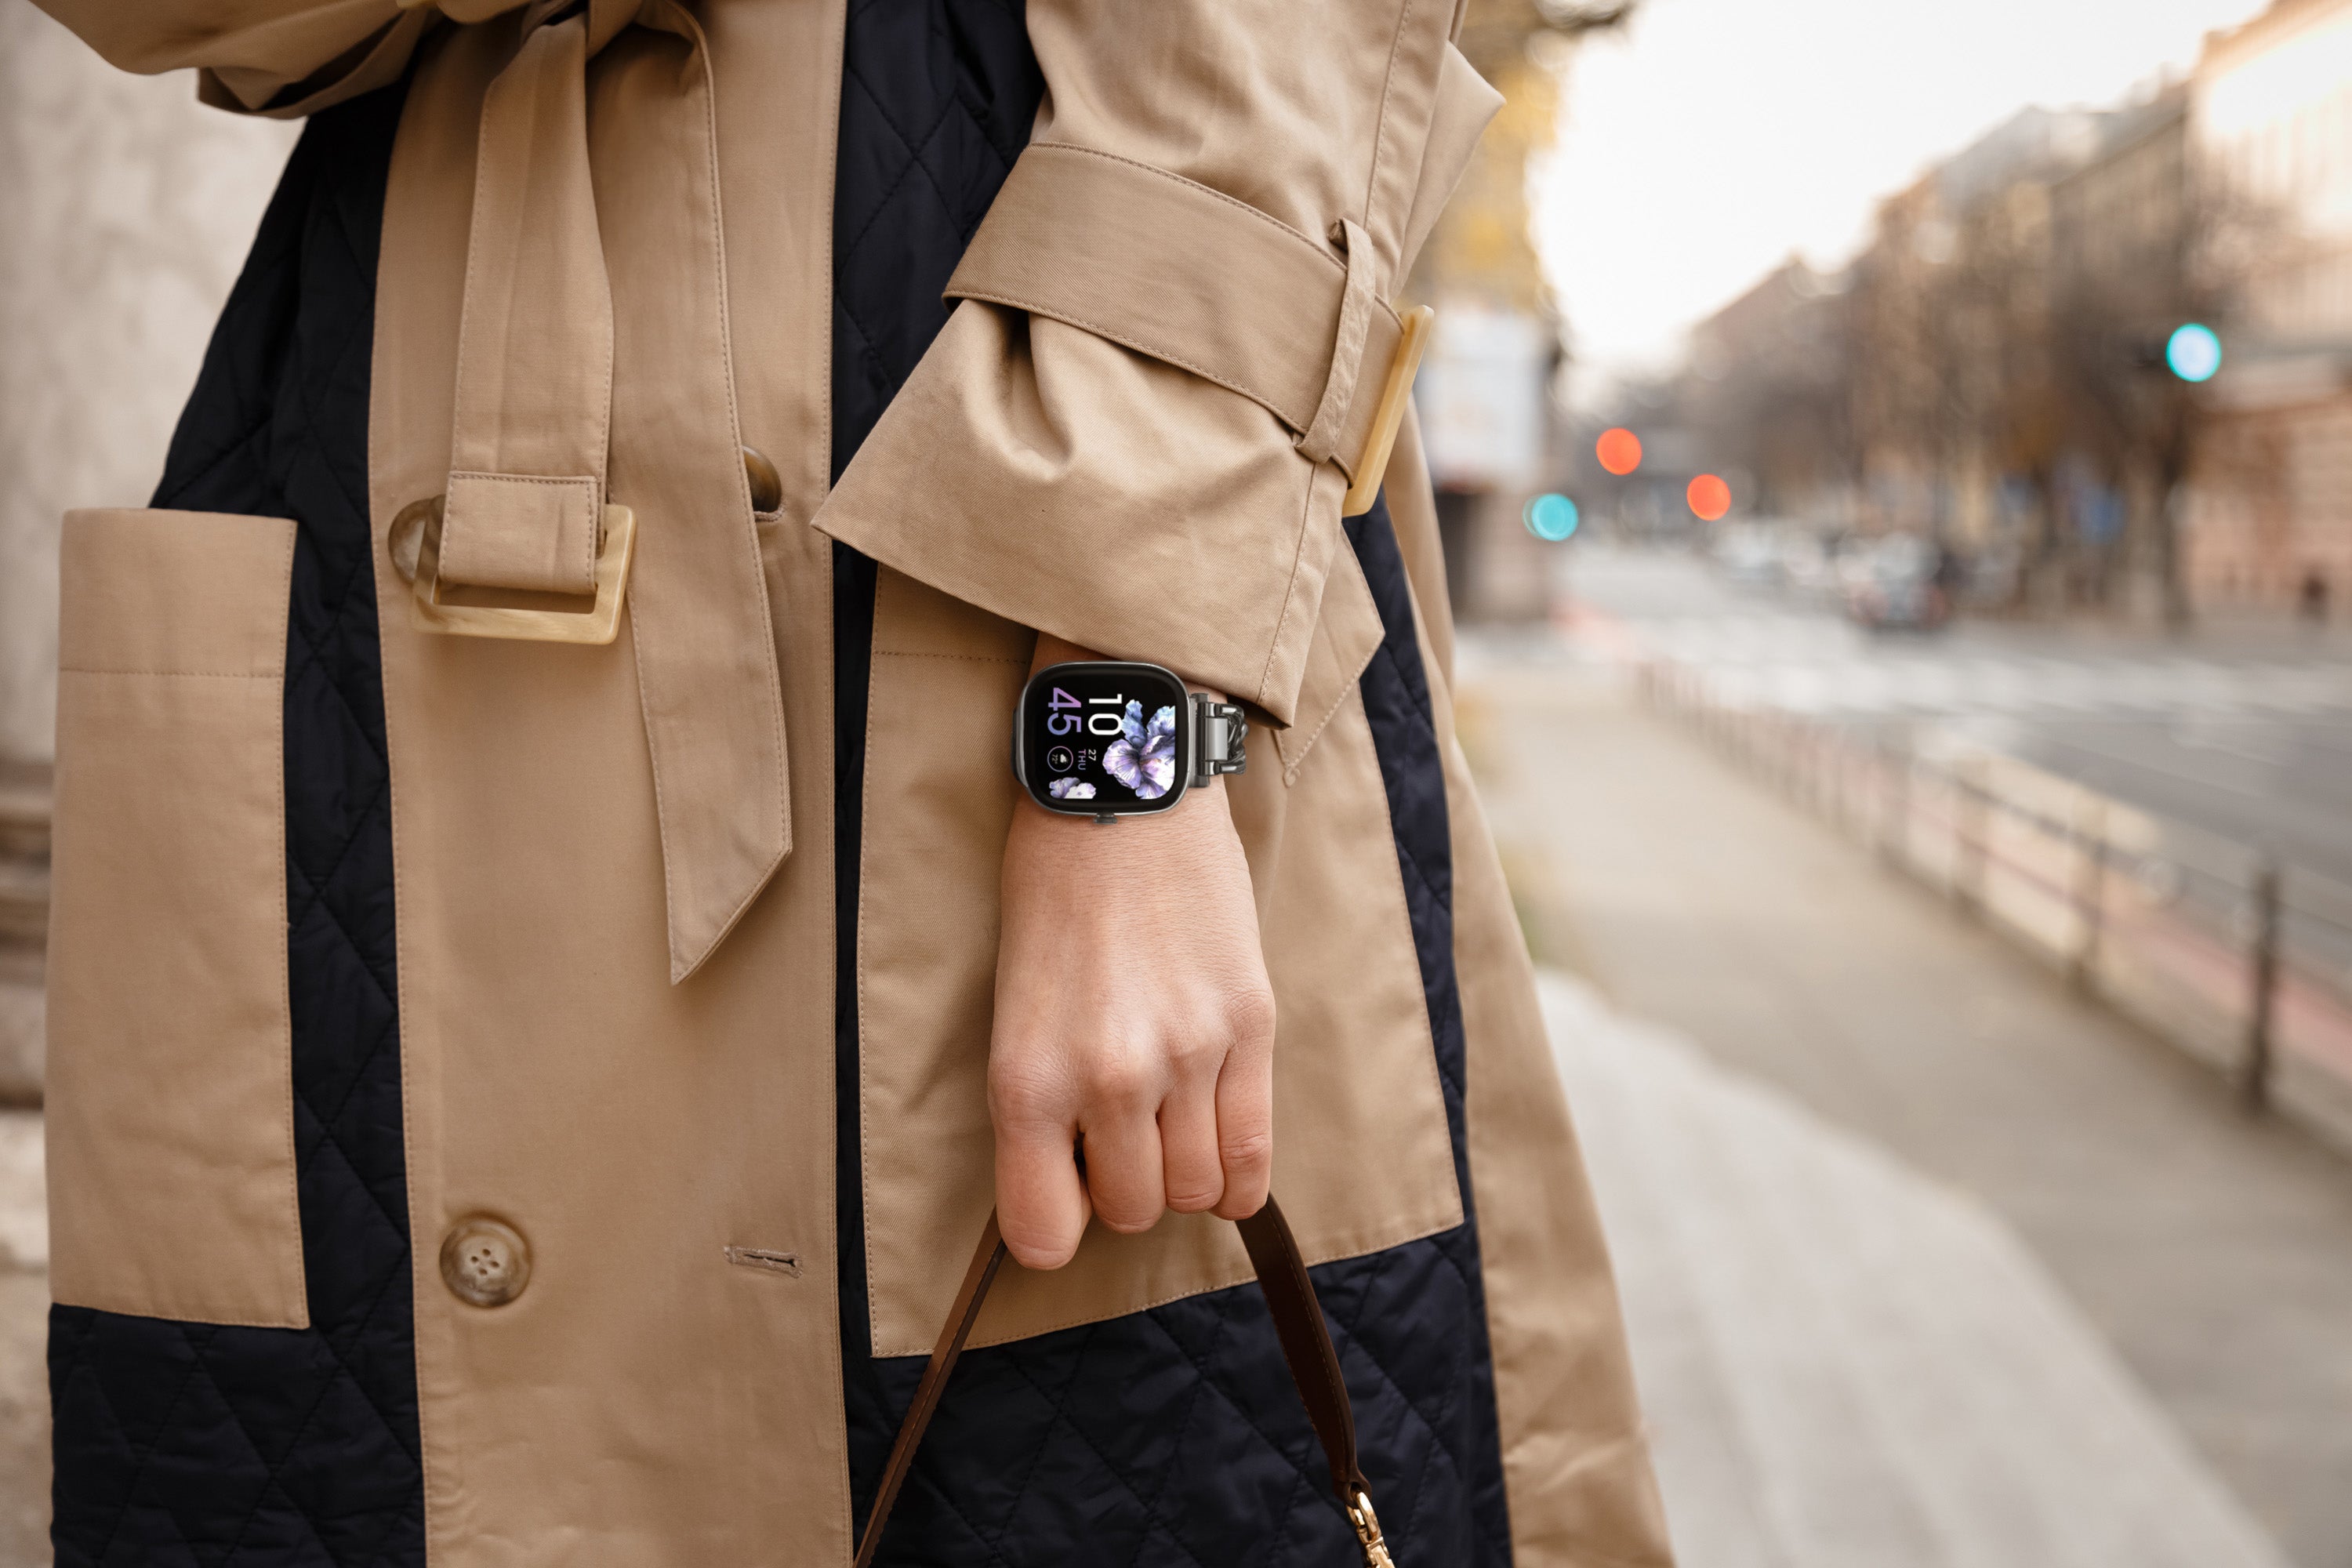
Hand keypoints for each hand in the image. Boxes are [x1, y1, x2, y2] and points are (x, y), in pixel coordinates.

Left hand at [988, 638, 1276, 1269]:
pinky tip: (1223, 1158)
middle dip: (1120, 1189)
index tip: (1058, 1200)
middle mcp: (1107, 1079)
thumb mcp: (1013, 1005)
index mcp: (1027, 1077)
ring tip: (1167, 1126)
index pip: (1042, 1231)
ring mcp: (1187, 1056)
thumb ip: (1041, 1100)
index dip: (1051, 1227)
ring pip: (1196, 1191)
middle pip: (1130, 1210)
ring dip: (1181, 1174)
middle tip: (1113, 1139)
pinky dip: (1240, 1178)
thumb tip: (1069, 1185)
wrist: (1122, 794)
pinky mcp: (1250, 1029)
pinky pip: (1255, 1155)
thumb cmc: (1053, 894)